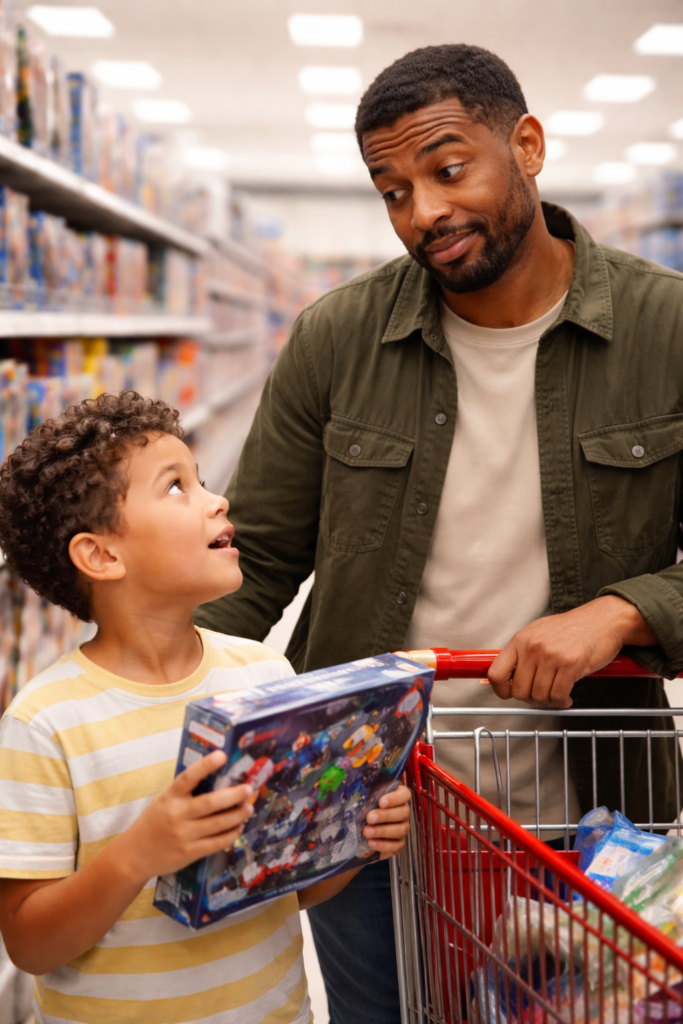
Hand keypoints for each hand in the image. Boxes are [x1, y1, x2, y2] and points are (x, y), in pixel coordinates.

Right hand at [120, 750, 253, 882]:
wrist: (134, 855)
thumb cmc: (154, 822)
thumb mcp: (163, 801)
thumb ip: (185, 792)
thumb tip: (217, 779)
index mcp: (169, 797)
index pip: (188, 777)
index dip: (206, 765)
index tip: (222, 755)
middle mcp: (176, 815)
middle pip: (211, 802)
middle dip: (234, 795)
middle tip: (249, 789)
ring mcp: (183, 835)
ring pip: (218, 824)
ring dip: (238, 815)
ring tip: (249, 807)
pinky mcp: (189, 853)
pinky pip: (216, 843)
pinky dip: (231, 834)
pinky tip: (238, 827)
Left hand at [363, 784, 410, 858]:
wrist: (360, 827)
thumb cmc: (365, 806)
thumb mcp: (365, 794)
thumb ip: (365, 786)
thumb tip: (357, 778)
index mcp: (398, 796)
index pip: (405, 794)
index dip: (395, 798)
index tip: (381, 802)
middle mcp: (403, 812)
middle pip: (403, 812)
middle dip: (386, 815)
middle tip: (369, 818)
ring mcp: (402, 828)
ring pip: (401, 829)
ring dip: (382, 831)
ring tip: (367, 831)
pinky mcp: (398, 843)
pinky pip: (396, 846)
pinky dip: (383, 845)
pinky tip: (371, 842)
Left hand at [487, 596, 656, 708]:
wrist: (604, 619)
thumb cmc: (572, 627)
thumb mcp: (538, 633)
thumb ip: (521, 653)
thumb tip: (503, 677)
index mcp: (521, 639)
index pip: (496, 673)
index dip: (501, 691)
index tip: (509, 694)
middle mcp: (533, 647)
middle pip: (519, 691)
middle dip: (530, 699)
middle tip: (540, 696)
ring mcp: (551, 656)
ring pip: (539, 696)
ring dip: (548, 701)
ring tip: (556, 695)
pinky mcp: (571, 665)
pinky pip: (558, 696)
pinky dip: (562, 702)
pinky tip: (566, 697)